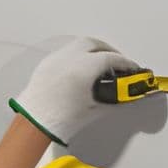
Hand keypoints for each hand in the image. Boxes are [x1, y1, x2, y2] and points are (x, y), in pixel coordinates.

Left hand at [10, 36, 138, 145]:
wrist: (34, 124)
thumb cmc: (62, 120)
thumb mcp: (93, 110)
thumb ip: (112, 98)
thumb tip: (124, 95)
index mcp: (83, 68)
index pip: (110, 58)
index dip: (125, 63)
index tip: (132, 68)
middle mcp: (69, 58)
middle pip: (94, 44)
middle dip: (108, 50)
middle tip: (118, 63)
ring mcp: (56, 58)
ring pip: (78, 45)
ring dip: (92, 51)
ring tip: (100, 65)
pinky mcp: (47, 63)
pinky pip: (66, 52)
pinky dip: (78, 56)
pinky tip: (82, 69)